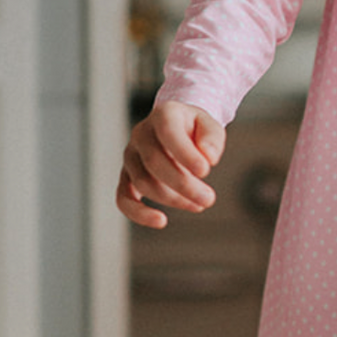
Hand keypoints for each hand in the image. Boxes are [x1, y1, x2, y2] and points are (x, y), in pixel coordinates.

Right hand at [117, 100, 224, 228]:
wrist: (178, 130)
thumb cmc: (195, 130)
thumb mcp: (210, 125)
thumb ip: (213, 138)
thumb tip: (208, 158)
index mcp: (163, 115)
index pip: (168, 132)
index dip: (185, 154)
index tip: (206, 171)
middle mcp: (141, 134)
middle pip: (155, 162)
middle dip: (184, 185)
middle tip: (209, 198)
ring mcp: (131, 156)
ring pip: (144, 183)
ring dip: (174, 199)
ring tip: (199, 204)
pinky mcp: (127, 177)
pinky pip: (123, 198)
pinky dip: (138, 213)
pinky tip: (161, 221)